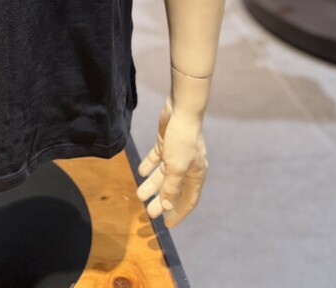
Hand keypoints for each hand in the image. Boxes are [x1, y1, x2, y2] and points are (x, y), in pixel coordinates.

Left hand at [135, 95, 207, 227]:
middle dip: (161, 201)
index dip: (178, 213)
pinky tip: (140, 172)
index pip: (188, 200)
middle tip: (148, 212)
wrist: (181, 109)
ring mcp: (176, 155)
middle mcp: (187, 166)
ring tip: (139, 194)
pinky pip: (156, 158)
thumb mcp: (176, 167)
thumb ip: (171, 187)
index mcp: (196, 174)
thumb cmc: (182, 139)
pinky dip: (149, 165)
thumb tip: (165, 207)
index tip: (167, 224)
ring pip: (162, 175)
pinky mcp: (166, 143)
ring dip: (152, 185)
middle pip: (173, 189)